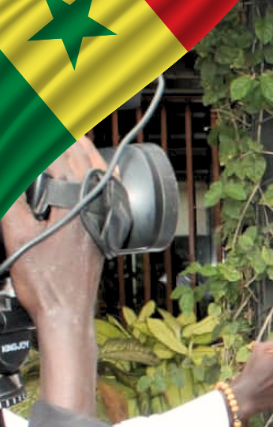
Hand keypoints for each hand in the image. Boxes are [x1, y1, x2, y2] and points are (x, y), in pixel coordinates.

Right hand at [2, 136, 105, 321]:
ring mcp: (103, 219)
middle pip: (81, 160)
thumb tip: (10, 172)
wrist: (67, 312)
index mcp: (74, 204)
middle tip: (53, 114)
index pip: (57, 157)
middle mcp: (95, 208)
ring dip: (84, 151)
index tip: (32, 118)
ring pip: (98, 175)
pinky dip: (100, 174)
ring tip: (72, 132)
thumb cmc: (44, 281)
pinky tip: (98, 170)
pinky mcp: (105, 231)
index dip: (42, 135)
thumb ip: (10, 198)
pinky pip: (108, 193)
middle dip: (65, 135)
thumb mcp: (15, 233)